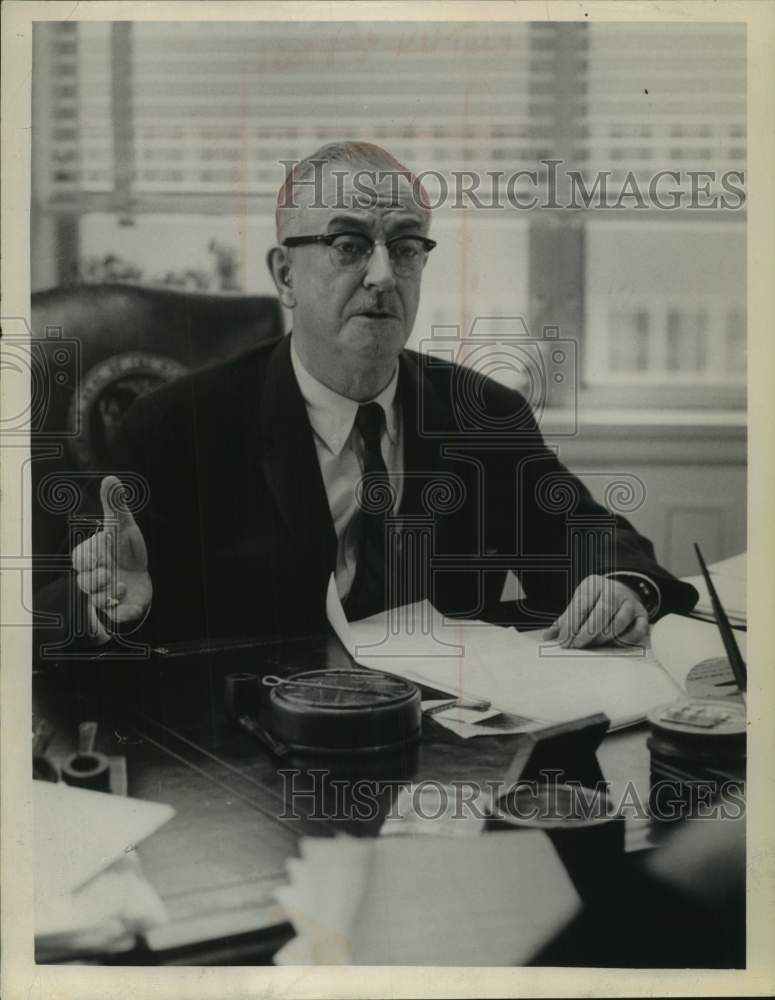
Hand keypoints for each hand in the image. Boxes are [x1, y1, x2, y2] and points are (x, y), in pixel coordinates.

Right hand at [72, 475, 151, 626]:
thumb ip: (115, 506)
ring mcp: (104, 596)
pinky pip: (115, 618)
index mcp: (90, 558)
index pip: (80, 559)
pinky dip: (122, 614)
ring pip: (96, 601)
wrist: (143, 575)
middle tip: (109, 572)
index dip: (90, 557)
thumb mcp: (123, 526)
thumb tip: (110, 478)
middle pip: (84, 583)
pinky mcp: (118, 611)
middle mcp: (93, 578)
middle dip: (96, 578)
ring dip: (110, 594)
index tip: (105, 549)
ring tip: (123, 586)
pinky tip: (130, 604)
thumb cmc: (126, 549)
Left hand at [542, 574, 648, 648]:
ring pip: (619, 623)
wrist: (621, 591)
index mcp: (594, 584)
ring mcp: (631, 602)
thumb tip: (548, 636)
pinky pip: (638, 630)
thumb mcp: (578, 603)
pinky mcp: (643, 614)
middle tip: (577, 645)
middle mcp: (614, 590)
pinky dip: (626, 639)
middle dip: (586, 633)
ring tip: (593, 643)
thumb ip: (564, 620)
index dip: (571, 626)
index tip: (564, 641)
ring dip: (603, 637)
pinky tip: (614, 642)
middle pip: (601, 613)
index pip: (581, 605)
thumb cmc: (594, 601)